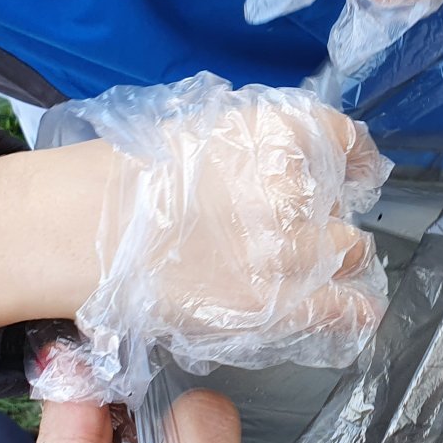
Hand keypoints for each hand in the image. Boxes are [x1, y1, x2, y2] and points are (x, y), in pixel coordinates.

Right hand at [0, 74, 391, 400]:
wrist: (88, 228)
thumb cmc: (131, 176)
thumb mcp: (206, 131)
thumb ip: (261, 148)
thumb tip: (297, 166)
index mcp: (282, 132)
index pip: (347, 140)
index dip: (352, 161)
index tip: (352, 173)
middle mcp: (299, 186)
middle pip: (344, 202)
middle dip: (326, 215)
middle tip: (293, 229)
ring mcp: (293, 248)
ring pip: (352, 252)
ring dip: (335, 259)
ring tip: (303, 268)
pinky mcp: (279, 304)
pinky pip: (345, 309)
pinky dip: (353, 311)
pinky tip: (354, 311)